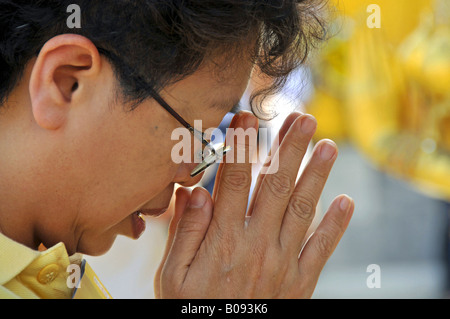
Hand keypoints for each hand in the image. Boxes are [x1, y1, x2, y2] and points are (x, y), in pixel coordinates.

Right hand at [155, 111, 353, 297]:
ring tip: (328, 146)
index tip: (247, 117)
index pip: (232, 180)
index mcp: (222, 240)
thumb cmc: (191, 310)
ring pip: (301, 209)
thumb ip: (185, 232)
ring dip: (316, 175)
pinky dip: (335, 225)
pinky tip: (345, 201)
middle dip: (290, 149)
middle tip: (304, 119)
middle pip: (274, 186)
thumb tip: (194, 191)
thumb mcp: (172, 277)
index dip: (240, 146)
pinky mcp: (298, 282)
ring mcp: (282, 263)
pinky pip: (320, 249)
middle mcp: (256, 244)